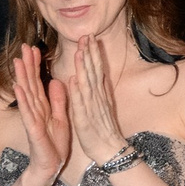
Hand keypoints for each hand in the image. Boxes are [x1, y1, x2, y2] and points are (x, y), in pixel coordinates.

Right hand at [10, 44, 71, 185]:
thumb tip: (57, 80)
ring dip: (21, 78)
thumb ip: (58, 100)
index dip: (36, 65)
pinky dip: (23, 100)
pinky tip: (18, 88)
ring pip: (26, 95)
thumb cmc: (53, 144)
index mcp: (43, 106)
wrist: (50, 166)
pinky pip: (27, 113)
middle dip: (27, 65)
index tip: (34, 48)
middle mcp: (34, 110)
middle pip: (29, 83)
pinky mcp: (33, 130)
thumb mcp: (60, 117)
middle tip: (24, 46)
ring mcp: (32, 119)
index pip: (38, 82)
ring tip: (18, 61)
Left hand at [64, 38, 126, 165]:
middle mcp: (97, 98)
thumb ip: (99, 89)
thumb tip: (96, 74)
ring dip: (84, 67)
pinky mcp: (85, 120)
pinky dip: (78, 91)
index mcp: (99, 94)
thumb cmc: (103, 129)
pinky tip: (74, 79)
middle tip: (87, 35)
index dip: (93, 53)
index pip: (96, 69)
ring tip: (80, 51)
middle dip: (90, 53)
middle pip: (93, 72)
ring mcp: (92, 108)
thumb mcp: (102, 105)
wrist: (110, 150)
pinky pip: (80, 104)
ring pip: (87, 84)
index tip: (90, 37)